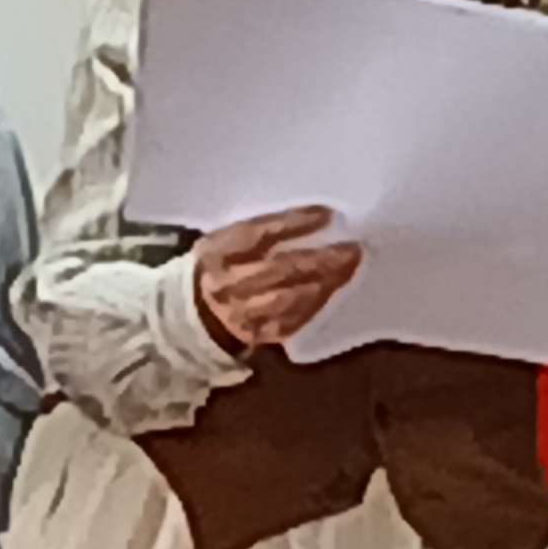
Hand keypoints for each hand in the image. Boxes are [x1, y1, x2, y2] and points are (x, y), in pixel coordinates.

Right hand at [194, 206, 365, 354]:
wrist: (196, 311)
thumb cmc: (222, 263)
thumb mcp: (226, 239)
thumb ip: (260, 229)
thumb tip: (314, 216)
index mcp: (218, 251)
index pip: (258, 234)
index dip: (294, 224)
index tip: (327, 214)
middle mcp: (228, 283)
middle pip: (278, 270)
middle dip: (319, 259)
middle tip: (350, 247)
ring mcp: (242, 313)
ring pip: (288, 298)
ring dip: (323, 282)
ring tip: (348, 266)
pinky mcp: (259, 334)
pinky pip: (292, 320)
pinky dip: (316, 302)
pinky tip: (333, 287)